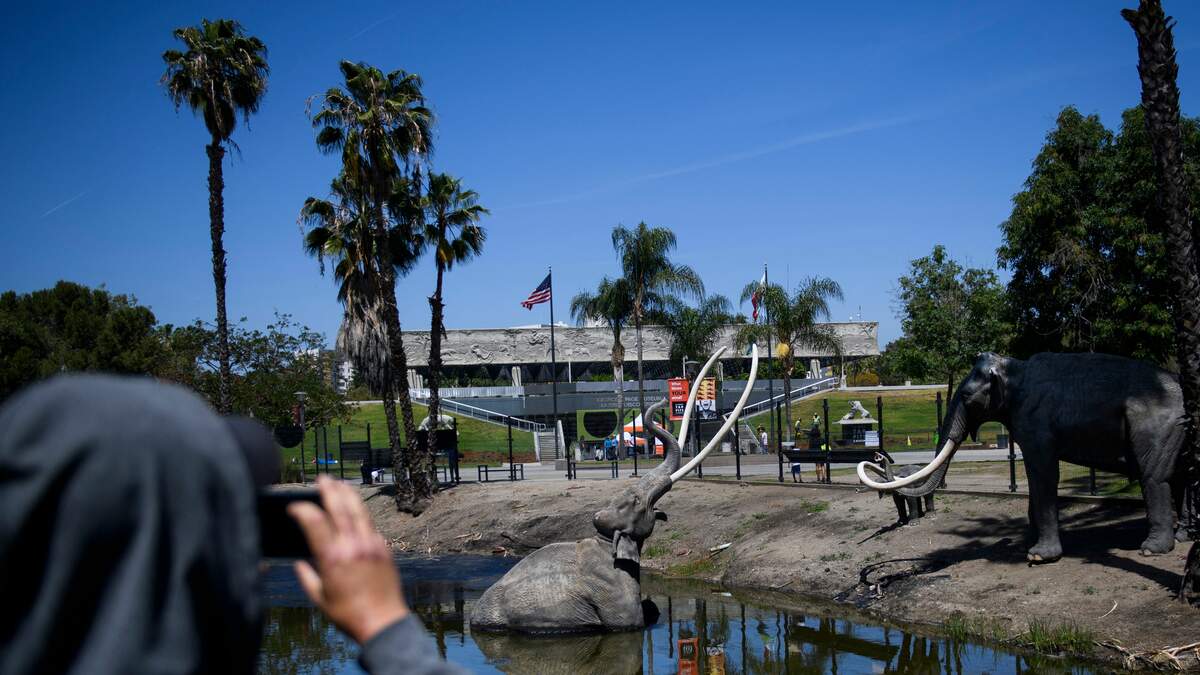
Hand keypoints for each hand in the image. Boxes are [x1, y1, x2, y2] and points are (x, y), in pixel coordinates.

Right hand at [288, 475, 408, 643]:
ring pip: (359, 510)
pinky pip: (370, 523)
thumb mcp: (319, 599)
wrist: (383, 621)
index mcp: (332, 558)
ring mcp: (371, 544)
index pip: (315, 521)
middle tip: (322, 479)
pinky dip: (361, 512)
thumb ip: (307, 578)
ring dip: (348, 494)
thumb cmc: (348, 614)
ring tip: (340, 484)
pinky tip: (355, 508)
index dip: (302, 509)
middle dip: (329, 490)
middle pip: (340, 508)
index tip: (293, 508)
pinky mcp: (384, 548)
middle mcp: (352, 546)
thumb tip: (298, 563)